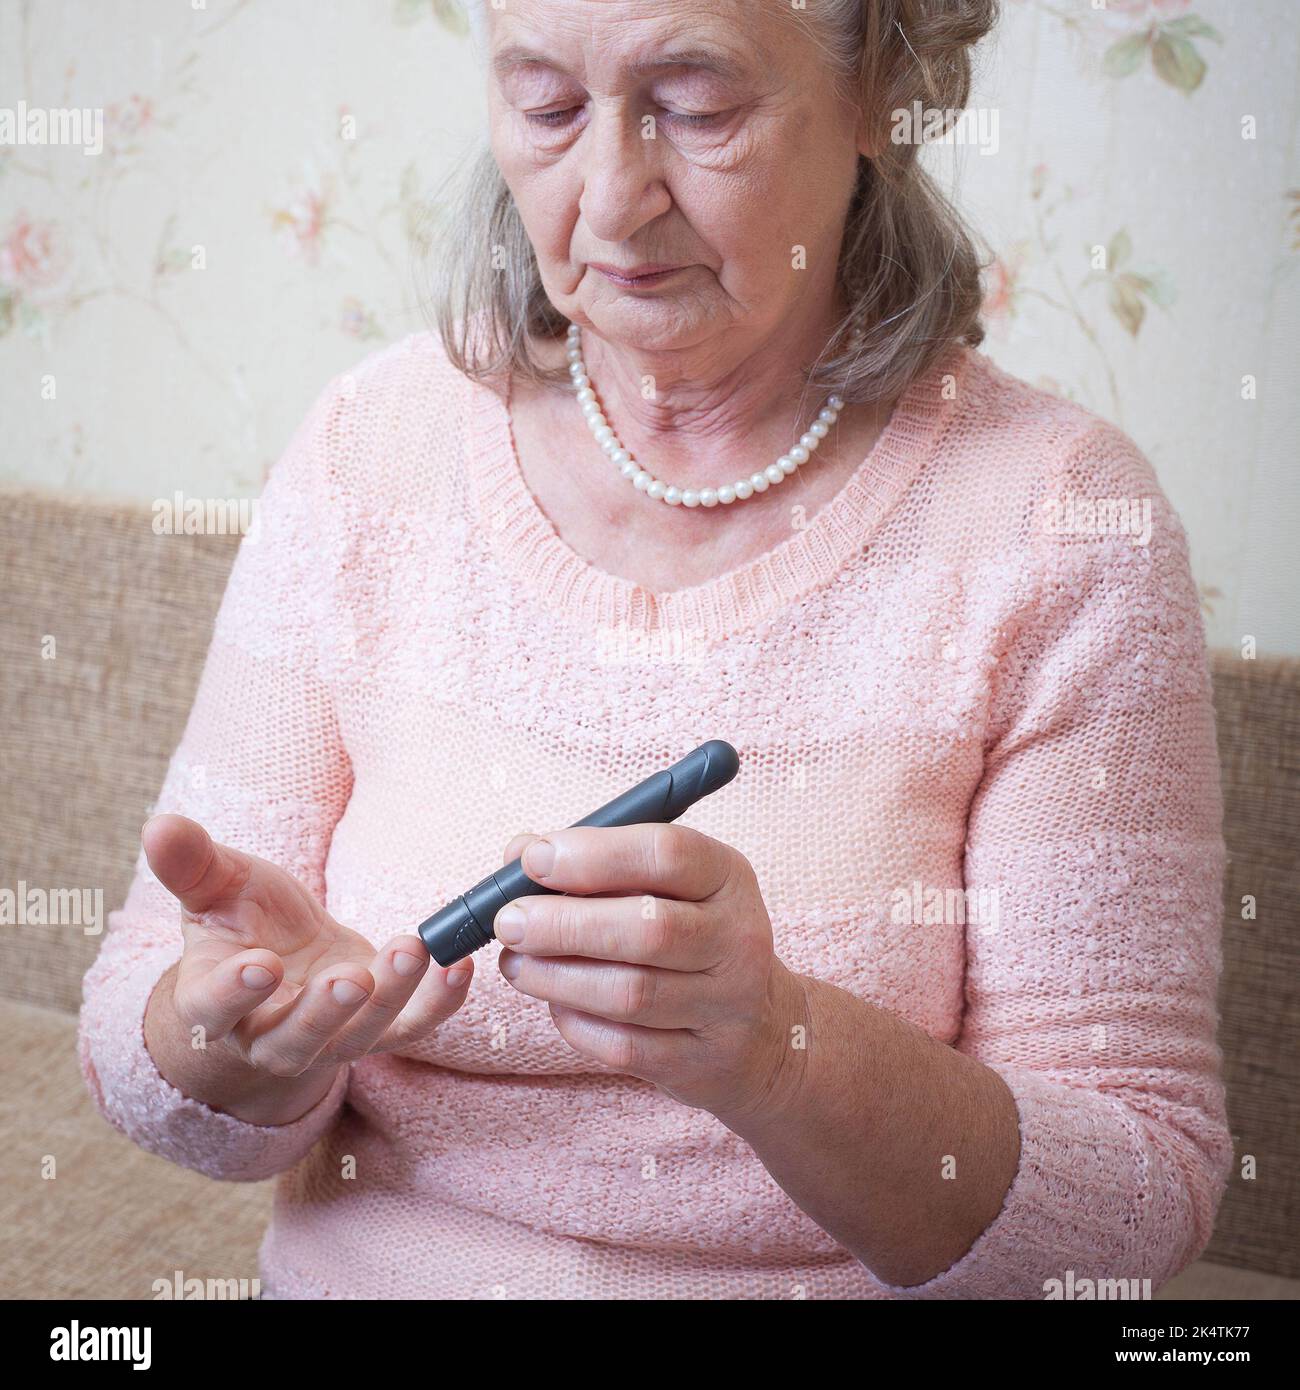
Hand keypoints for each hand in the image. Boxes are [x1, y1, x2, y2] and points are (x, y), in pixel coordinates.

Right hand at [141, 814, 471, 1118]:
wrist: (282, 956)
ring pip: (358, 1036)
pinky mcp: (377, 1030)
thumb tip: (157, 824)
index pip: (215, 1006)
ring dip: (390, 997)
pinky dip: (439, 1003)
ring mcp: (328, 1040)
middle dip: (325, 1012)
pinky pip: (411, 1028)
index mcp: (215, 1002)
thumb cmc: (242, 920)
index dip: (234, 990)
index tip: (260, 964)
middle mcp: (268, 1034)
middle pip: (294, 1040)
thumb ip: (190, 863)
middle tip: (352, 978)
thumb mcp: (215, 887)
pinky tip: (460, 966)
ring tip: (412, 948)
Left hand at [494, 824, 806, 1125]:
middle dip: (563, 923)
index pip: (667, 854)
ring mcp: (724, 1007)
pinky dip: (574, 1020)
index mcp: (728, 877)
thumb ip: (595, 861)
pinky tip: (554, 1000)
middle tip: (509, 920)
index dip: (593, 855)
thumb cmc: (690, 935)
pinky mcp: (698, 1062)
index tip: (533, 858)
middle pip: (647, 929)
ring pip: (628, 993)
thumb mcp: (667, 885)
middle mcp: (737, 939)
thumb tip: (518, 852)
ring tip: (516, 962)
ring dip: (555, 976)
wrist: (761, 1031)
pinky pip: (622, 1046)